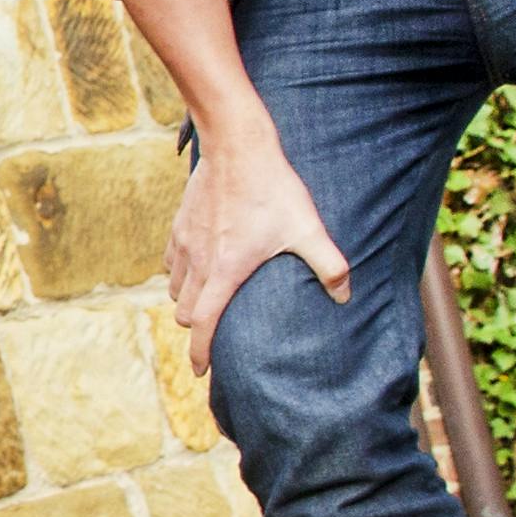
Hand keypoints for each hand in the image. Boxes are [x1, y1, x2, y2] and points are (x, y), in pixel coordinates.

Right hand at [167, 126, 355, 374]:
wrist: (236, 145)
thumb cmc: (272, 188)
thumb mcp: (307, 227)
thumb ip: (328, 264)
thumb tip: (345, 296)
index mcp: (225, 271)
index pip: (204, 324)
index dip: (201, 352)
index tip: (202, 371)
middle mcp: (199, 262)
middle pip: (185, 311)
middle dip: (196, 328)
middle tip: (213, 333)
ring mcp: (185, 243)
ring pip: (175, 288)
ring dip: (188, 301)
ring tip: (208, 302)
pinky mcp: (179, 225)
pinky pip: (171, 261)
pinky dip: (180, 273)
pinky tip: (197, 266)